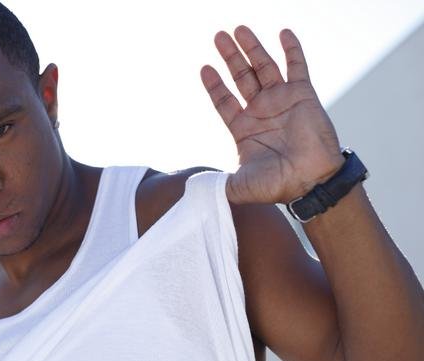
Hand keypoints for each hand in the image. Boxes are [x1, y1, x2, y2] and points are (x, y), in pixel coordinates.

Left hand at [201, 26, 344, 203]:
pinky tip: (282, 33)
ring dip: (252, 48)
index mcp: (244, 128)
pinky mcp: (303, 95)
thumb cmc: (278, 186)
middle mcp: (261, 111)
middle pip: (241, 77)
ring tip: (239, 29)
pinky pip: (296, 67)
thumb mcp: (239, 186)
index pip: (224, 101)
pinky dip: (291, 50)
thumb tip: (191, 188)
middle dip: (230, 57)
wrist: (313, 182)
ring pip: (264, 67)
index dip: (214, 85)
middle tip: (218, 37)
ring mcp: (281, 101)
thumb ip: (216, 184)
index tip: (204, 68)